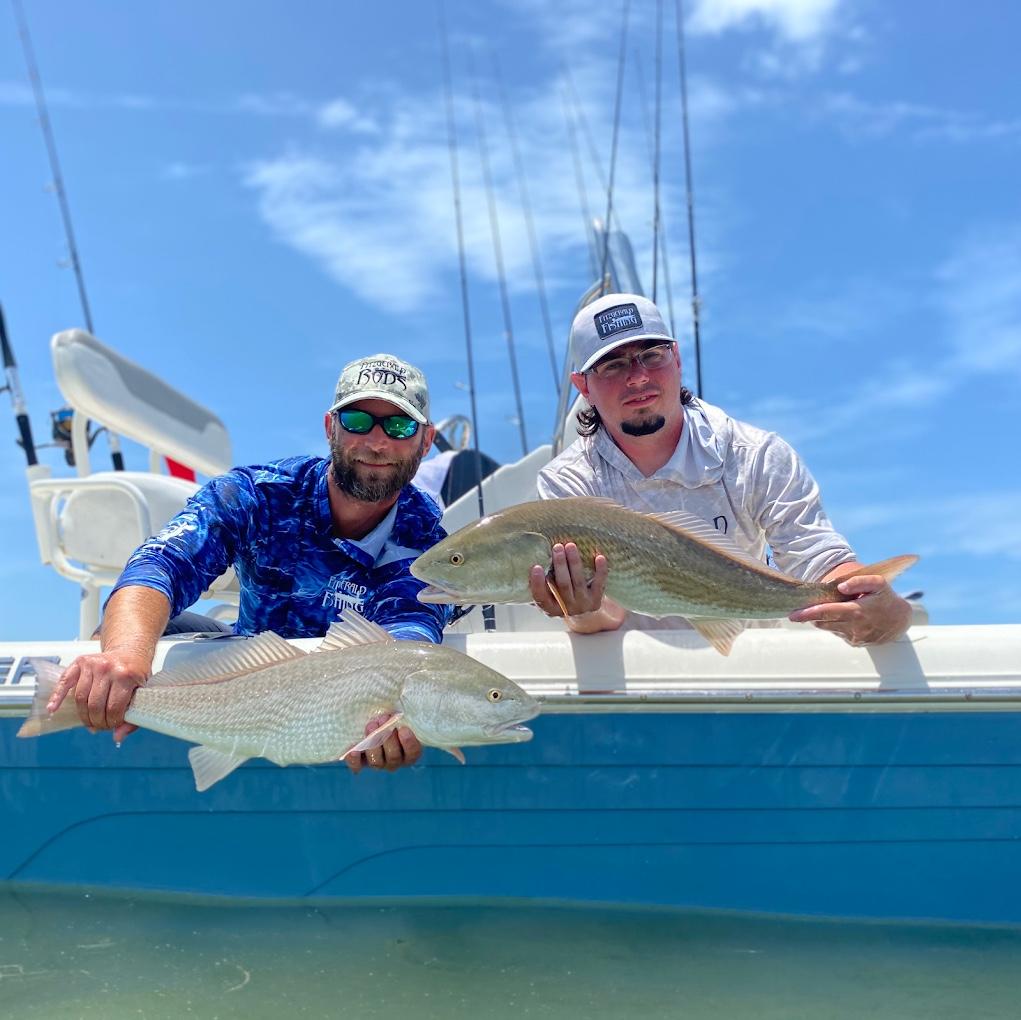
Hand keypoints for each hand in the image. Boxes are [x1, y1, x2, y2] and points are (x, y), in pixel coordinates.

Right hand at [47, 649, 149, 734]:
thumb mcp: (141, 693)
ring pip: (80, 698)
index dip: (111, 723)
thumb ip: (133, 716)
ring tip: (90, 722)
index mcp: (126, 675)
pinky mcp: (80, 662)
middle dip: (97, 721)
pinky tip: (52, 709)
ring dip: (84, 715)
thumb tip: (117, 737)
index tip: (112, 726)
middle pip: (95, 705)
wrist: (129, 651)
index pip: (113, 708)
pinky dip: (57, 696)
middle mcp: (108, 668)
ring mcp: (93, 664)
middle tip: (100, 726)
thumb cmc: (135, 673)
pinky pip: (65, 681)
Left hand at [344, 715, 421, 772]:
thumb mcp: (402, 713)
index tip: (403, 728)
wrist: (375, 719)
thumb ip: (407, 712)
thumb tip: (411, 694)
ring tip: (372, 725)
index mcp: (409, 752)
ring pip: (377, 762)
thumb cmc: (393, 715)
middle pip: (393, 758)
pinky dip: (355, 760)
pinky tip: (353, 751)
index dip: (408, 743)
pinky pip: (358, 766)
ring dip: (374, 743)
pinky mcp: (362, 762)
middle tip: (384, 719)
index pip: (412, 753)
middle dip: (387, 738)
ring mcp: (378, 763)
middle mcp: (395, 761)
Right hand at [529, 543, 608, 616]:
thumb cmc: (560, 600)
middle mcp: (566, 608)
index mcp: (550, 609)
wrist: (584, 617)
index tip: (535, 566)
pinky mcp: (596, 600)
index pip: (541, 597)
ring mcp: (582, 605)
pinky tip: (599, 557)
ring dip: (574, 562)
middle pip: (563, 585)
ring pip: (578, 581)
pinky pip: (599, 583)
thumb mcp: (547, 598)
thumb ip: (538, 586)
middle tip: (557, 547)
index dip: (537, 583)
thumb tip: (524, 563)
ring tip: (570, 546)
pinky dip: (600, 570)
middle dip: (560, 565)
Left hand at [789, 574, 912, 646]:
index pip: (827, 613)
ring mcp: (854, 637)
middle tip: (801, 610)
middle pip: (823, 622)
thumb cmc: (885, 598)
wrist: (900, 619)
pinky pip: (837, 633)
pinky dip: (834, 625)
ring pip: (828, 628)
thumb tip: (840, 587)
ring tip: (827, 610)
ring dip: (823, 620)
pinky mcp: (855, 643)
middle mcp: (855, 627)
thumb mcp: (878, 583)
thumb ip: (859, 581)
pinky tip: (842, 617)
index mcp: (857, 611)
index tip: (793, 615)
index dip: (808, 614)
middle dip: (810, 617)